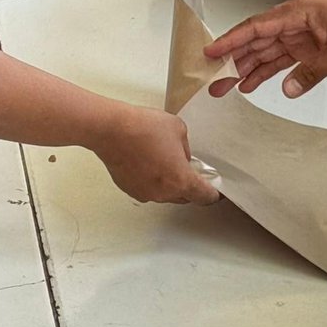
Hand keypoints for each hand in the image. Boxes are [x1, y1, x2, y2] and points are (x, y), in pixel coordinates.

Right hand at [93, 103, 218, 205]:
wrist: (111, 130)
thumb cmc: (144, 128)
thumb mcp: (178, 129)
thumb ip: (186, 148)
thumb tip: (182, 156)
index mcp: (181, 180)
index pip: (204, 197)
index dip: (212, 194)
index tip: (215, 192)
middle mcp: (164, 192)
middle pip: (185, 197)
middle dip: (189, 186)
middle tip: (186, 168)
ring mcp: (146, 193)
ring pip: (165, 194)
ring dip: (168, 182)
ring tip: (161, 159)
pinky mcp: (130, 190)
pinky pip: (148, 189)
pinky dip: (150, 180)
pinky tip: (146, 161)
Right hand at [203, 0, 326, 97]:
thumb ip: (314, 70)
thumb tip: (288, 90)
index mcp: (297, 13)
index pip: (256, 27)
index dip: (231, 40)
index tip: (210, 53)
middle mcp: (293, 22)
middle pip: (255, 41)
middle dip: (232, 60)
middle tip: (212, 81)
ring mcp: (299, 35)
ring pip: (265, 52)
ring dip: (246, 68)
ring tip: (225, 88)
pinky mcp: (308, 47)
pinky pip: (281, 60)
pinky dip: (266, 71)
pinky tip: (251, 84)